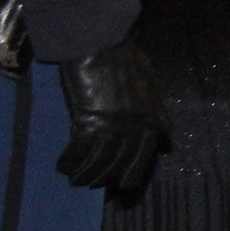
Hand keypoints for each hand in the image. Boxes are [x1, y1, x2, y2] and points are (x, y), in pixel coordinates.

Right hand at [56, 39, 168, 202]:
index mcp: (154, 117)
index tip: (125, 189)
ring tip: (75, 180)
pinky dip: (71, 160)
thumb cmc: (125, 58)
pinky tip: (63, 166)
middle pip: (122, 161)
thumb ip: (157, 112)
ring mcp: (114, 123)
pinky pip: (80, 149)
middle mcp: (137, 124)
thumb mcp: (151, 85)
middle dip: (107, 178)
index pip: (146, 155)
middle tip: (93, 188)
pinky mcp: (90, 118)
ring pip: (100, 159)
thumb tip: (166, 137)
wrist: (101, 41)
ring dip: (86, 173)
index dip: (134, 174)